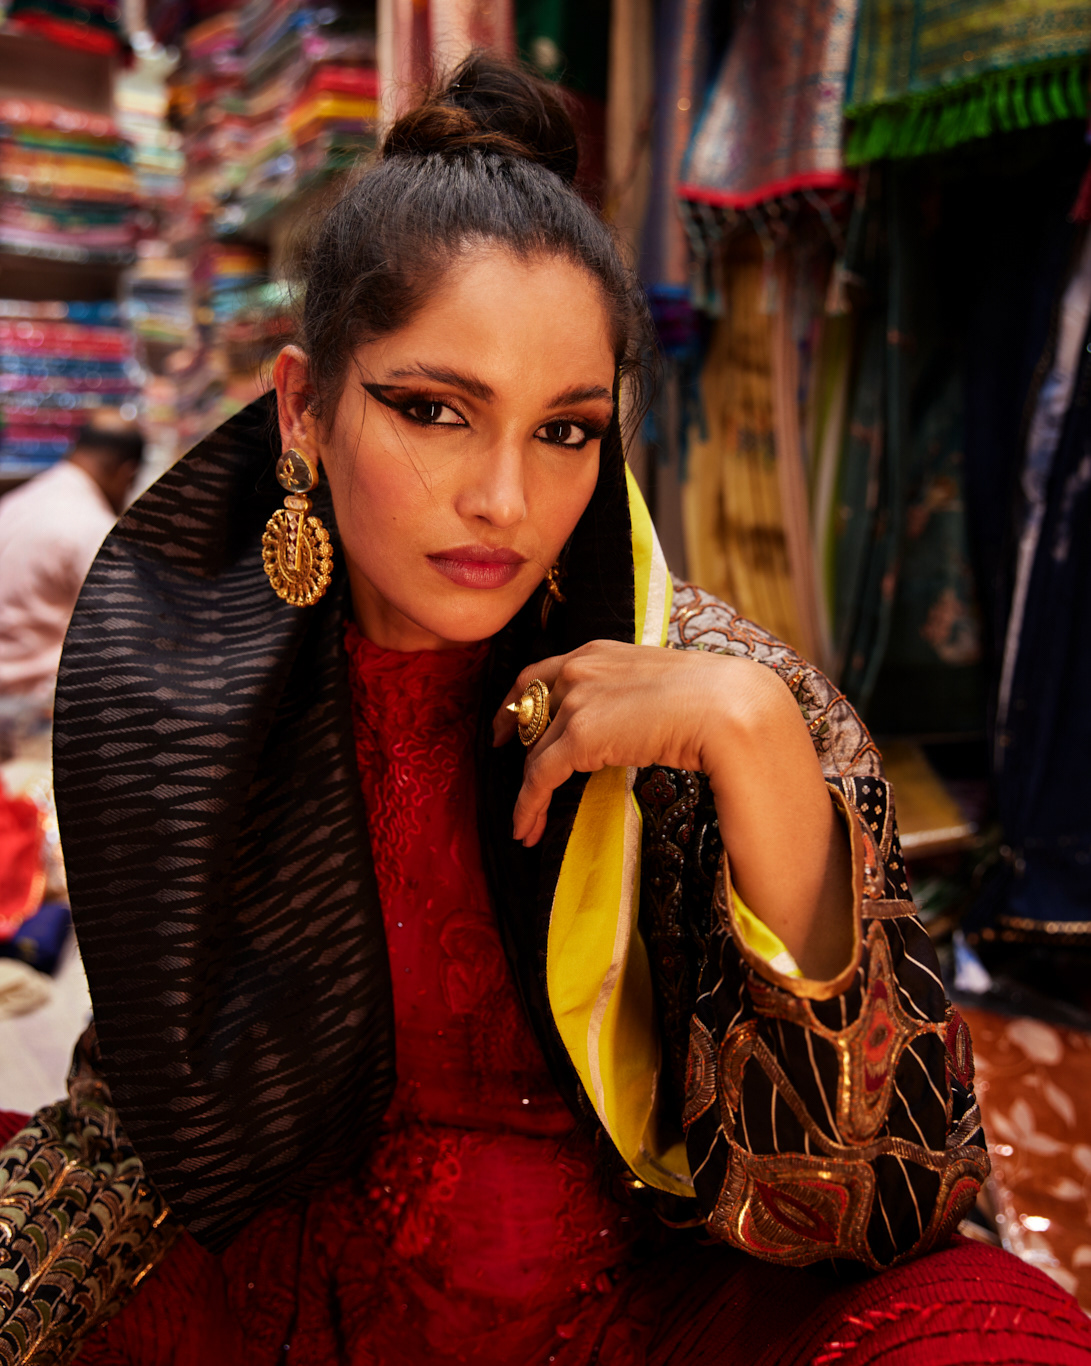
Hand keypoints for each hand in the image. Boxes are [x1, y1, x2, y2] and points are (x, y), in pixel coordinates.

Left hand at [493, 640, 853, 979]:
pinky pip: (539, 777)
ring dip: (525, 790)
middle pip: (527, 706)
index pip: (542, 671)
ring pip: (532, 750)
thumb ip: (635, 694)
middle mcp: (580, 667)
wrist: (732, 708)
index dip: (518, 698)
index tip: (506, 721)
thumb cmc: (717, 700)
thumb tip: (637, 718)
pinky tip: (527, 829)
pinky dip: (528, 806)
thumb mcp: (664, 685)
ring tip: (524, 824)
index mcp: (600, 650)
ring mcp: (578, 700)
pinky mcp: (579, 736)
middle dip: (509, 734)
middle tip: (497, 756)